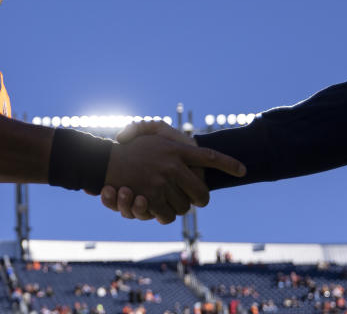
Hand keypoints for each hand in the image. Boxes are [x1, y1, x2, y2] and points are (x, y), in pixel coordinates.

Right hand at [102, 121, 244, 223]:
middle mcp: (173, 165)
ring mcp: (162, 183)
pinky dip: (165, 214)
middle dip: (201, 198)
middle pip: (201, 192)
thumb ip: (169, 134)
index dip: (228, 164)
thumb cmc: (129, 146)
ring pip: (185, 206)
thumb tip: (190, 143)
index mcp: (177, 148)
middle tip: (197, 198)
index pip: (210, 157)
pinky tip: (161, 207)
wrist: (103, 160)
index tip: (243, 170)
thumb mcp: (151, 132)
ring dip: (182, 206)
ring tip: (174, 200)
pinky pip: (167, 214)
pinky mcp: (150, 198)